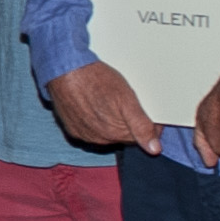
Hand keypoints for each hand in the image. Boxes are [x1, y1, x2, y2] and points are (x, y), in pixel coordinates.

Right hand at [45, 60, 160, 152]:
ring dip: (111, 122)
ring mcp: (85, 135)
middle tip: (125, 101)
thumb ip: (141, 126)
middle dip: (128, 122)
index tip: (148, 112)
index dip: (147, 124)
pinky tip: (94, 105)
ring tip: (108, 100)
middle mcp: (100, 139)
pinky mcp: (73, 129)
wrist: (64, 71)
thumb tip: (154, 149)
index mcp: (116, 133)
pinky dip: (95, 121)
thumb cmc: (95, 80)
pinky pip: (90, 130)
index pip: (140, 137)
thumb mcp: (126, 98)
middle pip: (123, 136)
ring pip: (107, 134)